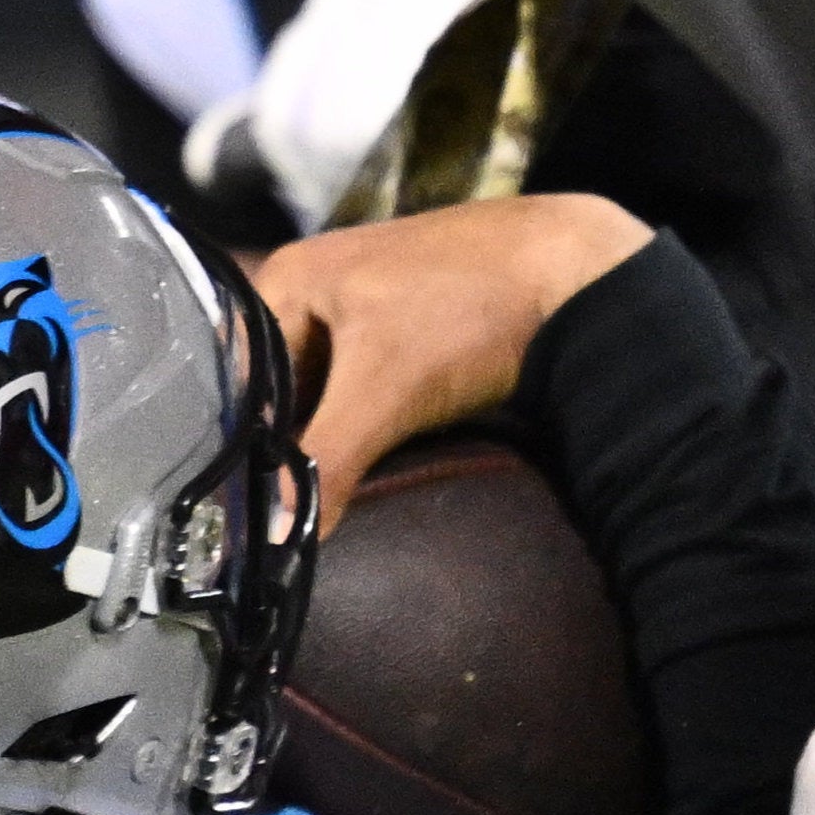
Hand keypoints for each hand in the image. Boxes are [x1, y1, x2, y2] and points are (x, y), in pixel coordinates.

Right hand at [263, 191, 651, 476]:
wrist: (579, 274)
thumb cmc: (467, 313)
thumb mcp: (385, 389)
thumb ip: (323, 462)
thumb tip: (272, 541)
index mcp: (290, 277)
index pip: (236, 374)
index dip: (238, 440)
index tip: (241, 505)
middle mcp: (322, 282)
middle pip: (281, 383)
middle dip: (284, 442)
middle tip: (277, 510)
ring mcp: (371, 301)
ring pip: (328, 387)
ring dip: (329, 436)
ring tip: (318, 495)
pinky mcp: (415, 324)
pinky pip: (369, 383)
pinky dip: (367, 421)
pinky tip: (370, 463)